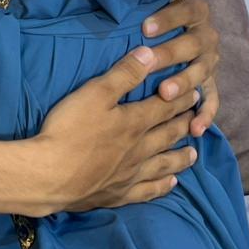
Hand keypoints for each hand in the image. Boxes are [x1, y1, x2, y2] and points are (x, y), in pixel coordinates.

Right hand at [32, 46, 199, 214]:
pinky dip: (162, 186)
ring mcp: (130, 174)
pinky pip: (148, 190)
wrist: (50, 175)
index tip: (195, 94)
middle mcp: (139, 149)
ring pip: (163, 164)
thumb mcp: (95, 93)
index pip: (164, 108)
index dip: (181, 99)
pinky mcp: (118, 194)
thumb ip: (124, 74)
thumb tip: (150, 54)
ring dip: (179, 157)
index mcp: (134, 122)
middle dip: (184, 124)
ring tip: (194, 154)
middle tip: (198, 119)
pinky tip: (171, 184)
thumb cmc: (70, 130)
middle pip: (167, 135)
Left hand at [142, 0, 220, 137]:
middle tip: (149, 62)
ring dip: (184, 82)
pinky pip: (212, 98)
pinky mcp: (209, 81)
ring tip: (165, 92)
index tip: (145, 27)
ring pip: (200, 71)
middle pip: (192, 43)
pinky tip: (195, 129)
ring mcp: (209, 59)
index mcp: (195, 8)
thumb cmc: (155, 5)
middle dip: (170, 53)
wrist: (178, 16)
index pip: (186, 10)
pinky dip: (205, 114)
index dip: (168, 18)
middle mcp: (206, 34)